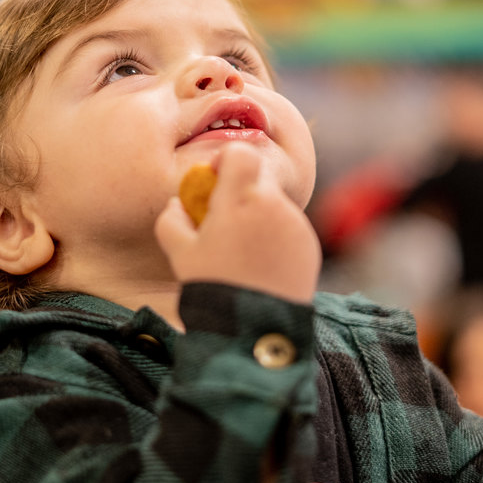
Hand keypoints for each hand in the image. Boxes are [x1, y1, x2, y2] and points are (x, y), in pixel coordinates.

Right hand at [155, 142, 320, 303]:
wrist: (253, 328)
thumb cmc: (212, 287)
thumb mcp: (180, 253)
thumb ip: (172, 219)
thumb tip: (178, 203)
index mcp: (241, 199)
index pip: (240, 153)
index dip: (226, 159)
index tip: (215, 178)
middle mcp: (274, 205)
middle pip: (258, 179)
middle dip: (240, 193)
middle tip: (224, 220)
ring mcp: (296, 225)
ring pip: (274, 205)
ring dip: (258, 216)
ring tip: (241, 252)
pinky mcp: (310, 245)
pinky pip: (289, 228)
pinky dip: (274, 237)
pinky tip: (260, 266)